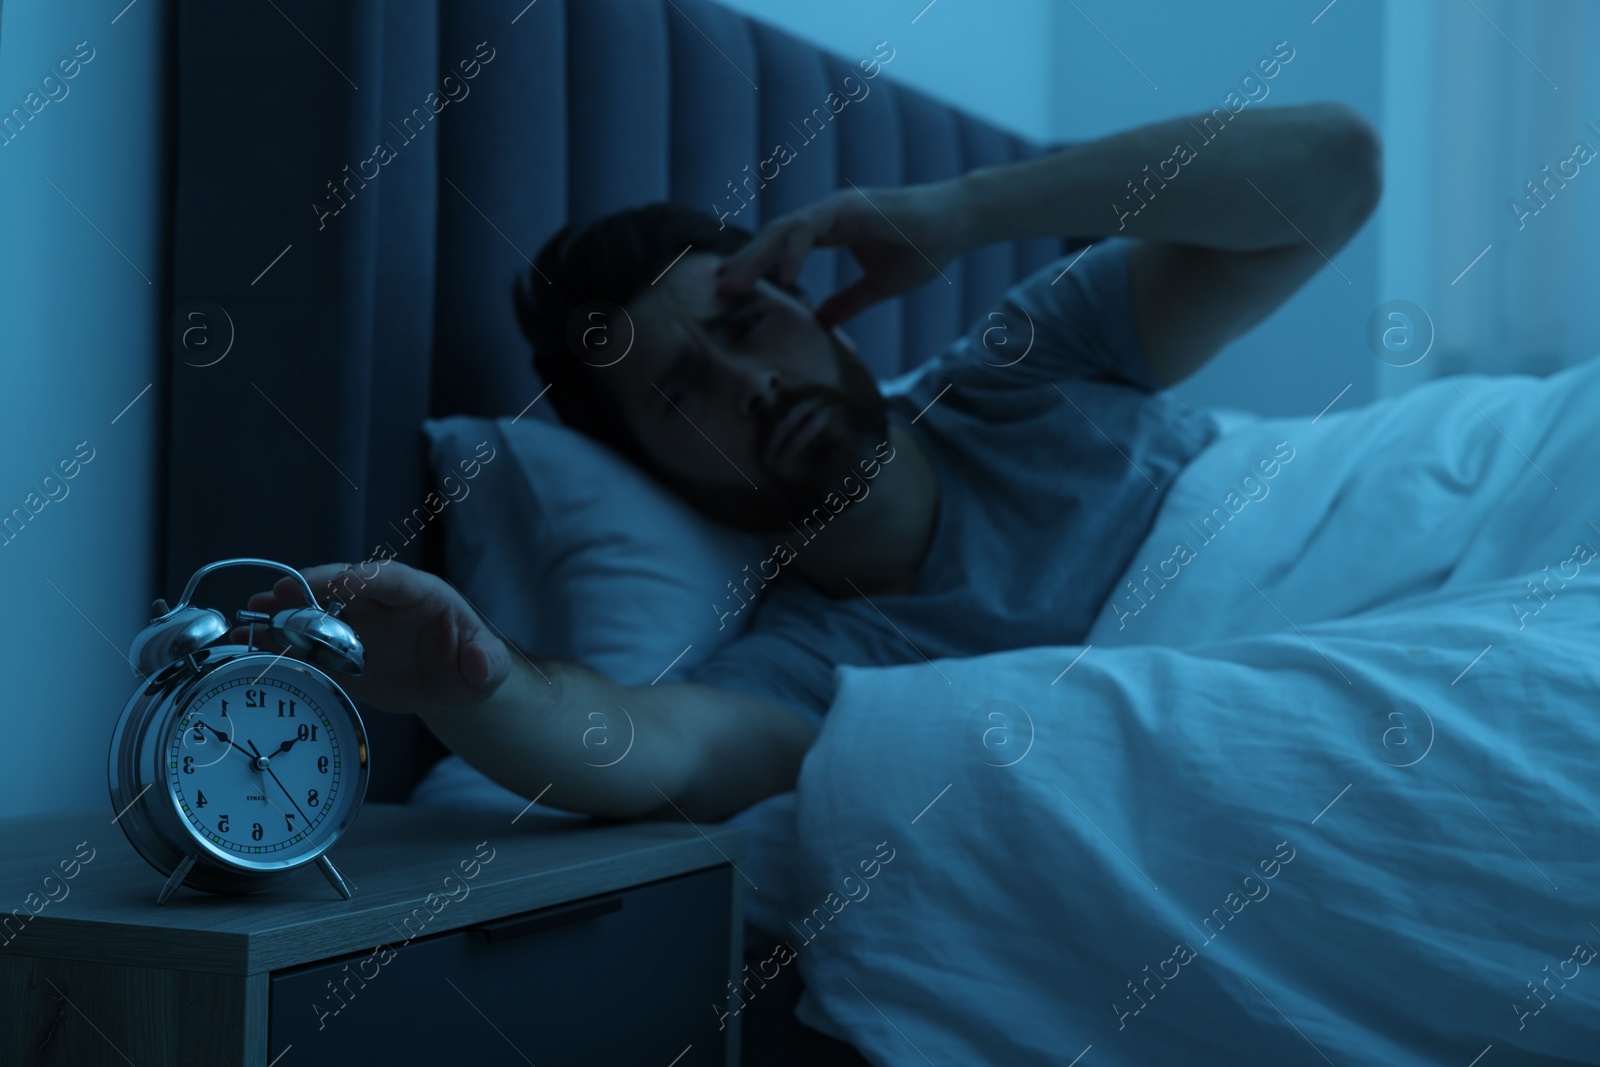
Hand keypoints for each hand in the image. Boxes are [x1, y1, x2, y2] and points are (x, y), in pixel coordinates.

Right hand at [225, 561, 512, 717]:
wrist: (450, 684)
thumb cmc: (472, 666)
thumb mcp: (487, 667)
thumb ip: (486, 662)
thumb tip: (482, 664)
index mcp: (419, 594)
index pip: (383, 578)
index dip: (350, 578)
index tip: (318, 581)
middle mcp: (381, 602)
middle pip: (340, 589)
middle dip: (306, 592)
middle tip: (271, 599)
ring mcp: (356, 625)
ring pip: (315, 612)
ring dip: (283, 614)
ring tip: (249, 619)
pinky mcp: (338, 652)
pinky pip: (305, 643)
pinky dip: (278, 643)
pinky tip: (250, 644)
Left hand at [714, 180, 972, 326]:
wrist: (959, 223)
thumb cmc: (924, 249)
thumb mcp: (878, 287)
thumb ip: (848, 302)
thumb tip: (820, 324)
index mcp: (830, 230)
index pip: (780, 249)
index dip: (755, 269)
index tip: (731, 293)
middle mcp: (827, 215)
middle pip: (773, 238)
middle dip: (744, 264)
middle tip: (717, 290)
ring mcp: (837, 208)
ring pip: (784, 229)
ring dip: (757, 257)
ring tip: (736, 283)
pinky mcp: (852, 207)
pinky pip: (813, 227)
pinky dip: (795, 250)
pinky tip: (783, 274)